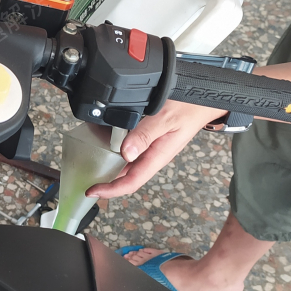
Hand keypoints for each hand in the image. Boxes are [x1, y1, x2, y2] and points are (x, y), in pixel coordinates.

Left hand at [86, 101, 226, 198]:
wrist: (204, 99)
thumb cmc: (189, 108)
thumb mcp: (166, 118)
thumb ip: (145, 135)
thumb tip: (126, 153)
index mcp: (158, 156)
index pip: (132, 181)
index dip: (111, 189)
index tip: (92, 190)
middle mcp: (153, 156)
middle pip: (126, 176)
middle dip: (106, 181)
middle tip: (85, 178)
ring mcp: (151, 149)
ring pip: (127, 164)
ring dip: (109, 165)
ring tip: (89, 162)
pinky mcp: (150, 139)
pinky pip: (130, 149)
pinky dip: (115, 149)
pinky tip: (103, 142)